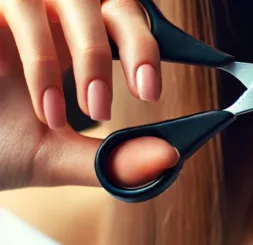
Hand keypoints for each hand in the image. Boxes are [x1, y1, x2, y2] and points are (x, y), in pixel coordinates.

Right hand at [0, 1, 176, 189]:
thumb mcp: (54, 154)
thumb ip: (110, 159)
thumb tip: (169, 159)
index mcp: (79, 40)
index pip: (127, 22)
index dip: (144, 50)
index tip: (148, 94)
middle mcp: (52, 15)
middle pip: (103, 2)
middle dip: (108, 53)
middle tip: (101, 106)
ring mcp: (13, 8)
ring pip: (52, 2)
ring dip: (60, 59)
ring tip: (56, 115)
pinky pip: (6, 9)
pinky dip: (24, 54)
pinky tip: (14, 87)